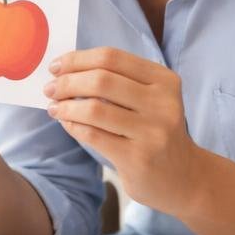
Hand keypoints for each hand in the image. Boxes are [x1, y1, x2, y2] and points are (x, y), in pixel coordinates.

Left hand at [45, 47, 202, 214]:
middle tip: (50, 88)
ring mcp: (152, 131)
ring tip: (54, 107)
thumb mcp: (150, 99)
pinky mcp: (138, 157)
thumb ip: (117, 81)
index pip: (112, 58)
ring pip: (94, 108)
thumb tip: (67, 69)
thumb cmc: (156, 131)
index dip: (78, 59)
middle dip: (67, 82)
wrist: (184, 177)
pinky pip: (93, 135)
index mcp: (164, 80)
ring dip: (65, 106)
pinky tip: (67, 123)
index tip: (56, 66)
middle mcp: (162, 103)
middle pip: (101, 80)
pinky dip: (73, 126)